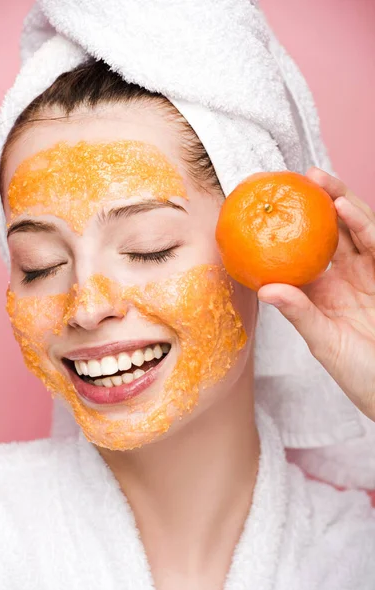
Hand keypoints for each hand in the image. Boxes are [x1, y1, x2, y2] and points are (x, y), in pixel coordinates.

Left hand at [258, 167, 374, 421]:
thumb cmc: (359, 373)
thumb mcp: (323, 342)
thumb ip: (300, 313)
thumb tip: (265, 289)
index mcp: (323, 289)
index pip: (304, 249)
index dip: (290, 226)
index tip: (269, 203)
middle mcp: (347, 276)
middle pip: (333, 230)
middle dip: (320, 201)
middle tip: (301, 177)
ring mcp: (369, 274)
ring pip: (357, 229)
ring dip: (341, 202)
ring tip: (321, 181)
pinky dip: (363, 226)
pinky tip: (345, 209)